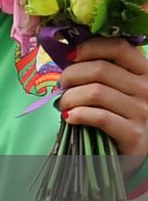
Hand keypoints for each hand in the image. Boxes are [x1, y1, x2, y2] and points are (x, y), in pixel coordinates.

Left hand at [57, 37, 147, 156]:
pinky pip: (98, 116)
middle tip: (61, 86)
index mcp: (146, 72)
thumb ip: (104, 72)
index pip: (120, 48)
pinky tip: (70, 117)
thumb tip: (69, 57)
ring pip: (95, 92)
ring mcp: (144, 112)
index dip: (90, 48)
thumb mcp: (121, 89)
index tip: (70, 57)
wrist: (137, 153)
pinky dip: (78, 114)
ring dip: (70, 97)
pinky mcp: (134, 134)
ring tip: (63, 104)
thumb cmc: (122, 115)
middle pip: (100, 69)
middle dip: (71, 75)